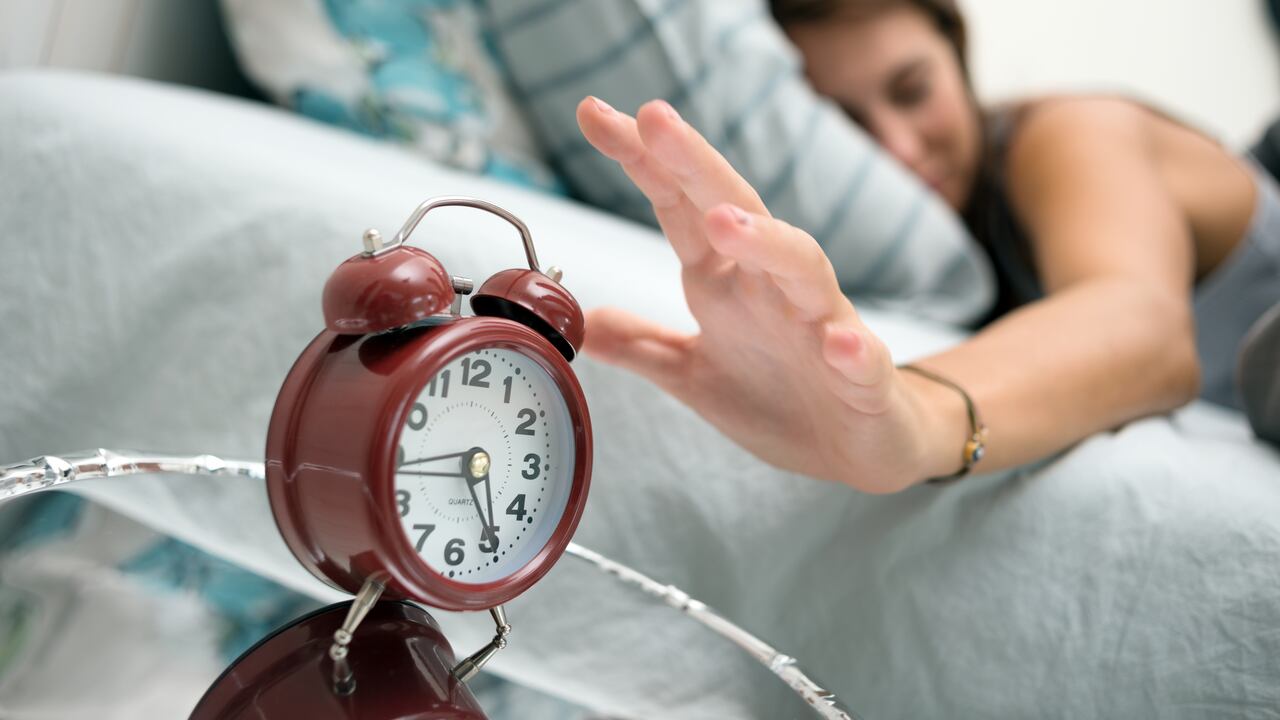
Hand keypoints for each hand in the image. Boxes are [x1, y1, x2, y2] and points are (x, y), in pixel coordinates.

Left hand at [576, 97, 962, 491]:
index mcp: (727, 282)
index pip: (680, 207)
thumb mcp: (693, 374)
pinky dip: (854, 349)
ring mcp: (822, 326)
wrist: (857, 448)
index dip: (643, 162)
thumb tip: (584, 322)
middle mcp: (773, 287)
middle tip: (653, 119)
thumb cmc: (780, 397)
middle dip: (695, 163)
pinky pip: (864, 359)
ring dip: (767, 240)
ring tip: (724, 221)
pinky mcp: (865, 379)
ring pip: (803, 267)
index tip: (595, 116)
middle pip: (737, 209)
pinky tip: (840, 343)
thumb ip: (644, 346)